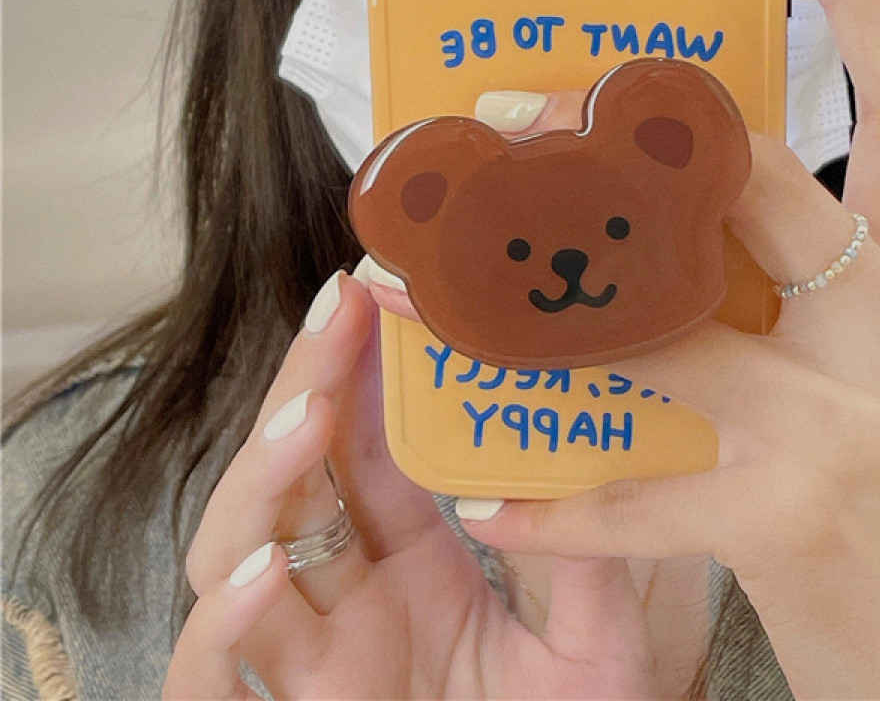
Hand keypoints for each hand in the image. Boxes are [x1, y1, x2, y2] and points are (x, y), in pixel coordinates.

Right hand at [163, 271, 658, 699]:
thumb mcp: (592, 651)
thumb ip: (586, 566)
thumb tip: (593, 458)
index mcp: (414, 566)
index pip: (374, 449)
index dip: (370, 372)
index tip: (384, 292)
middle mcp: (348, 601)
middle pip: (299, 475)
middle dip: (311, 384)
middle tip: (342, 308)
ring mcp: (308, 664)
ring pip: (235, 552)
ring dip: (262, 478)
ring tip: (312, 416)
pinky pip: (211, 680)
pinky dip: (219, 627)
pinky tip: (261, 573)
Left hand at [445, 0, 879, 699]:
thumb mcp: (870, 373)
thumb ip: (788, 291)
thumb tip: (662, 218)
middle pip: (752, 179)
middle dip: (623, 133)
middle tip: (511, 102)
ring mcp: (842, 415)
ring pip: (663, 316)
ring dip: (528, 298)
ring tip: (425, 274)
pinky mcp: (792, 510)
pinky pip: (640, 487)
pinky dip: (555, 495)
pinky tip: (487, 489)